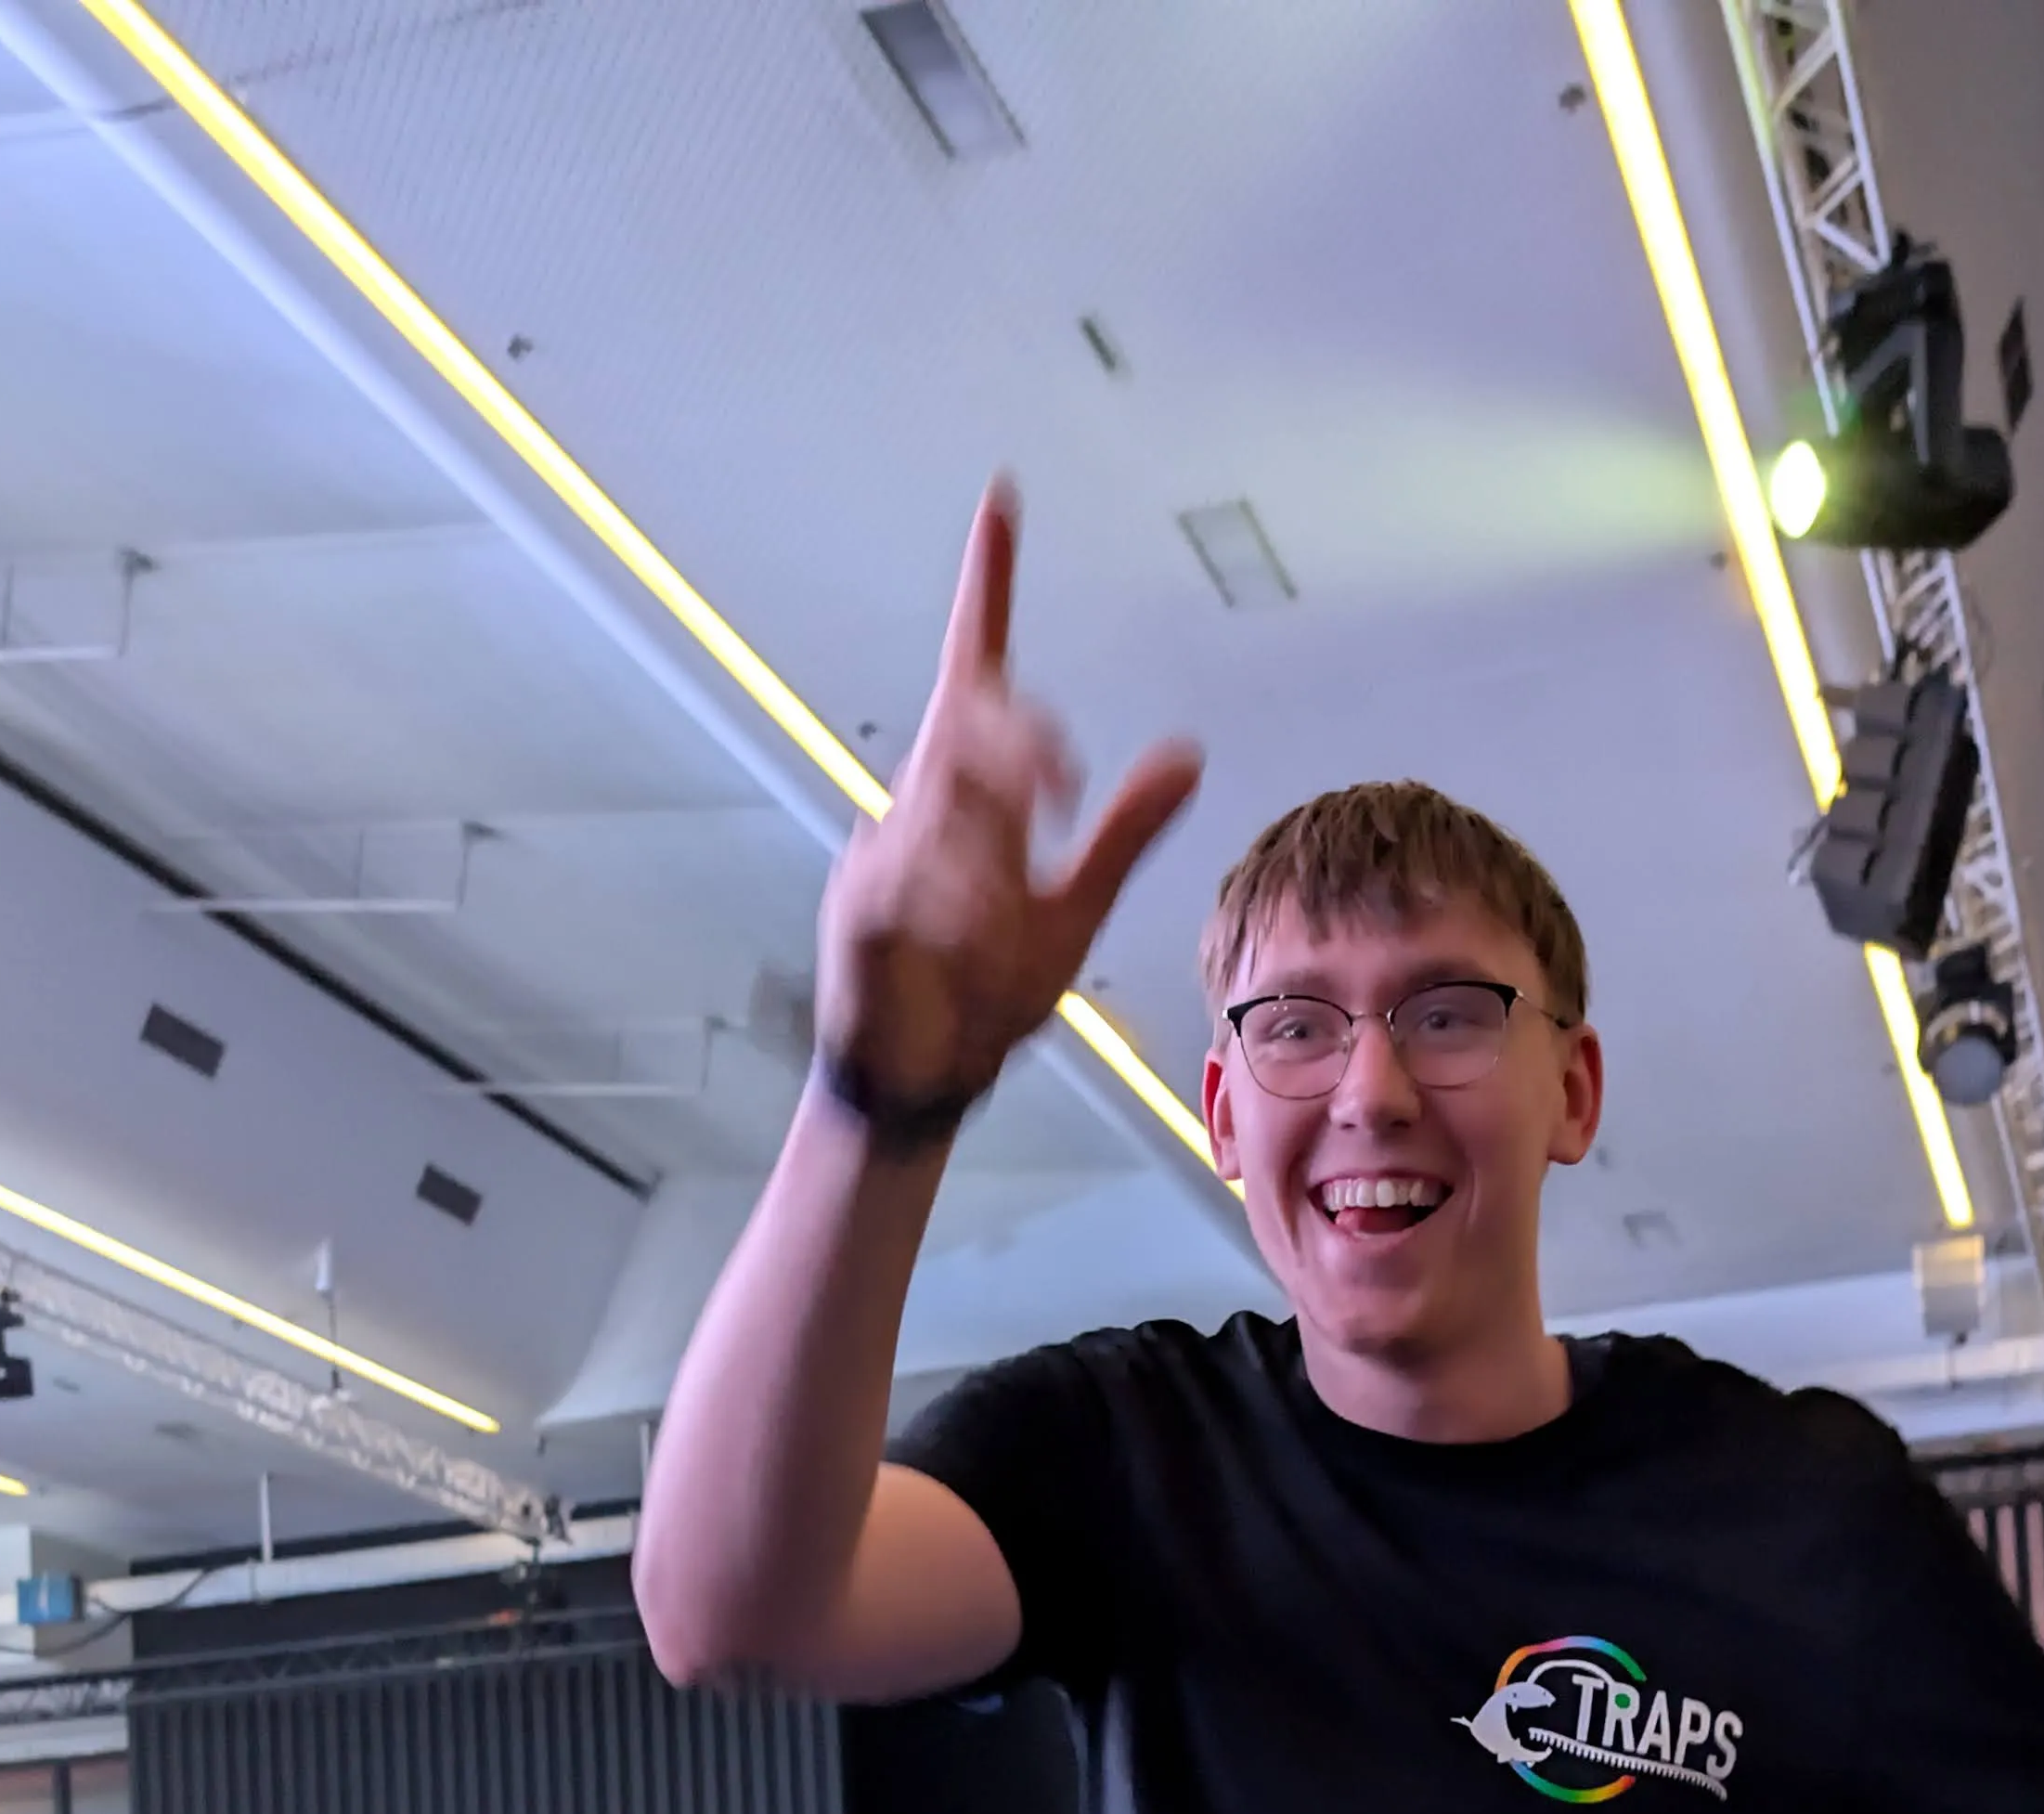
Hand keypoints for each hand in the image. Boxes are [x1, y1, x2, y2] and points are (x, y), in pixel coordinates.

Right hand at [814, 483, 1200, 1114]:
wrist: (924, 1079)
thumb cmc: (987, 994)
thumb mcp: (1076, 909)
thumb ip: (1125, 834)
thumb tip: (1186, 754)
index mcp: (972, 794)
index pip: (979, 669)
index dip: (989, 586)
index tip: (1002, 502)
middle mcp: (920, 801)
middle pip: (972, 721)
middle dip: (1022, 748)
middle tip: (1062, 791)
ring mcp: (882, 847)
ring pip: (946, 797)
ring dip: (993, 847)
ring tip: (1003, 913)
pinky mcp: (857, 904)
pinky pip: (912, 876)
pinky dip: (954, 905)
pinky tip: (970, 936)